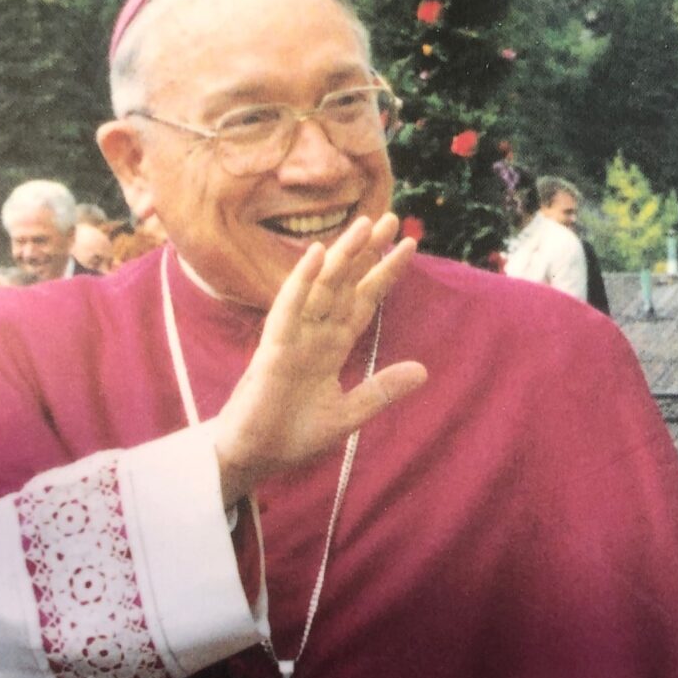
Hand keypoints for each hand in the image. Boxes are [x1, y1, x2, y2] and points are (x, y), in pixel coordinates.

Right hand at [214, 213, 427, 504]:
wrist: (254, 458)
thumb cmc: (291, 435)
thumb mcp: (347, 415)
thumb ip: (380, 390)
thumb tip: (423, 370)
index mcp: (330, 347)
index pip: (362, 302)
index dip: (384, 274)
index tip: (407, 246)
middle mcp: (313, 334)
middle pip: (344, 285)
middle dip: (366, 253)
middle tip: (389, 218)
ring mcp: (293, 338)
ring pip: (320, 288)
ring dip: (341, 256)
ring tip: (363, 225)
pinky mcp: (273, 350)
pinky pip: (288, 310)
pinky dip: (301, 282)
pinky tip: (317, 255)